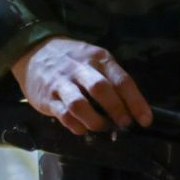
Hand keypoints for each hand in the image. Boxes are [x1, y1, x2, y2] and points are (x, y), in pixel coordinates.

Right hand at [11, 36, 152, 135]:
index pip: (121, 80)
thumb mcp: (94, 59)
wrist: (34, 50)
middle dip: (116, 109)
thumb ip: (110, 79)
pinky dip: (76, 126)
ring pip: (80, 104)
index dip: (136, 102)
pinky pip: (64, 115)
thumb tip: (131, 108)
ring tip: (103, 128)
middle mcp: (81, 69)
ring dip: (95, 121)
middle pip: (101, 89)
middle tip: (124, 124)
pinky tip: (83, 129)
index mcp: (98, 58)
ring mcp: (62, 83)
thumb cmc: (72, 59)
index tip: (145, 120)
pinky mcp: (47, 97)